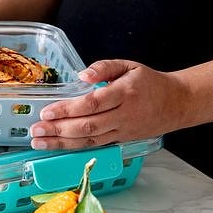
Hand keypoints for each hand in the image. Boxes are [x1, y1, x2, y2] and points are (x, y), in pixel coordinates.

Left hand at [29, 59, 186, 149]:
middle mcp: (123, 115)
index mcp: (124, 93)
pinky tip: (57, 146)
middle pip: (87, 126)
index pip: (92, 104)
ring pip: (90, 140)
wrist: (177, 103)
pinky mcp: (121, 140)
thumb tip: (81, 76)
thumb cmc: (148, 82)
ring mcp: (122, 131)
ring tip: (39, 142)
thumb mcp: (128, 65)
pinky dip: (74, 147)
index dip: (68, 109)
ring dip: (61, 142)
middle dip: (58, 130)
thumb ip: (104, 67)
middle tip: (35, 130)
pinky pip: (96, 145)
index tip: (46, 111)